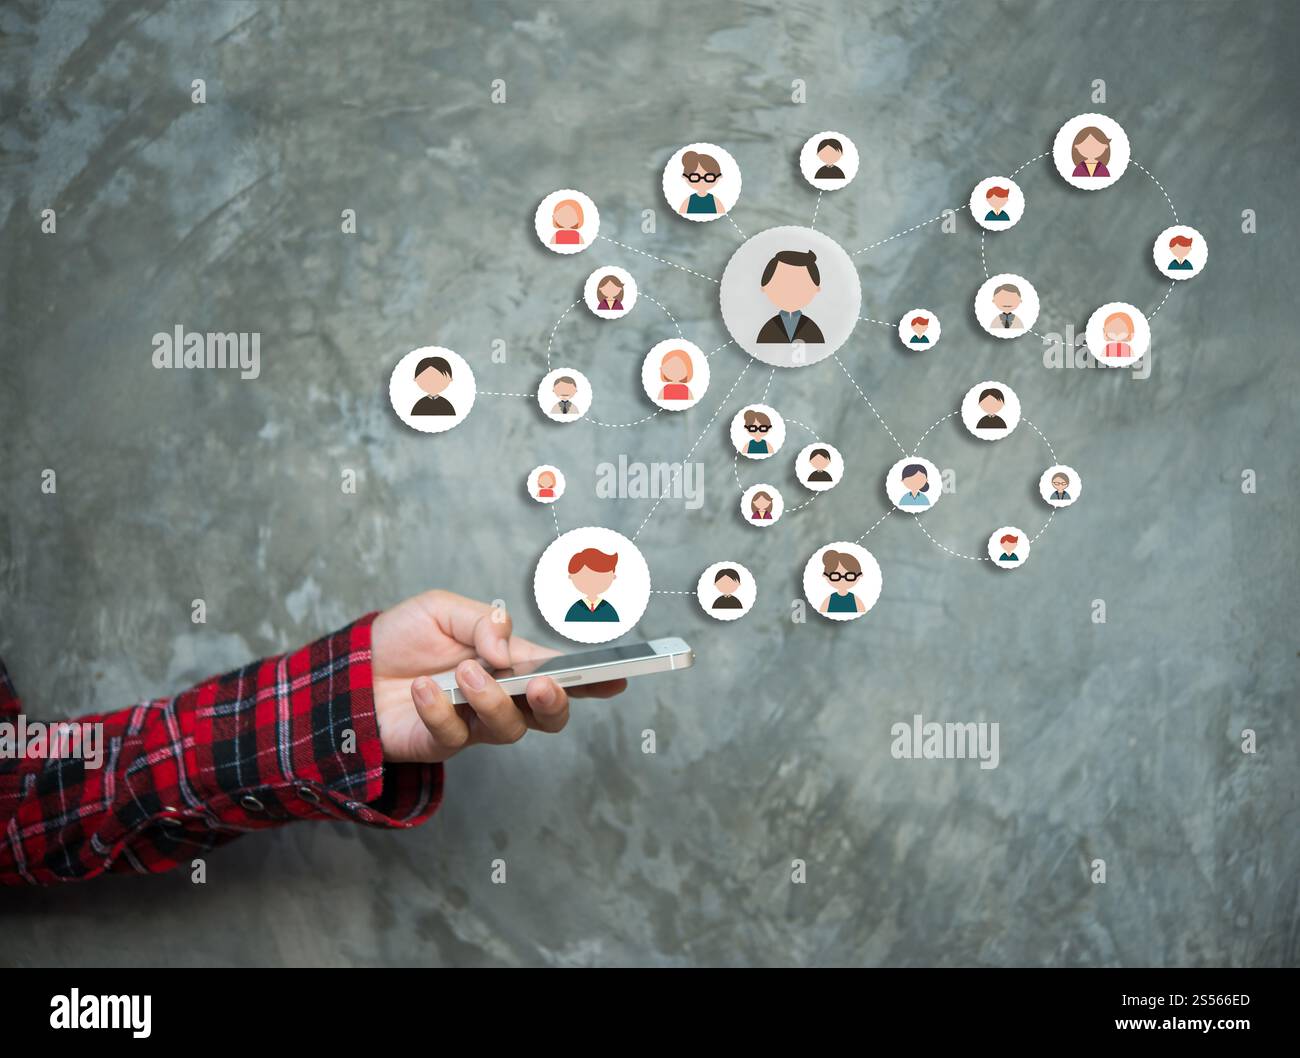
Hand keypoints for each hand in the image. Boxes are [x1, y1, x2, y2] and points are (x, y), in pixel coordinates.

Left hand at [370, 590, 624, 762]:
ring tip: (465, 672)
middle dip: (555, 702)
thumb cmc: (405, 637)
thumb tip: (505, 648)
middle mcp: (502, 698)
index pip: (560, 671)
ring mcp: (474, 724)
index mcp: (512, 663)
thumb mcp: (443, 609)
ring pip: (508, 728)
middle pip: (549, 715)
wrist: (353, 668)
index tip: (620, 677)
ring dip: (492, 700)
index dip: (594, 678)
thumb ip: (481, 622)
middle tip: (541, 683)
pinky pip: (453, 734)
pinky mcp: (441, 743)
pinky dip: (439, 708)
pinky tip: (422, 688)